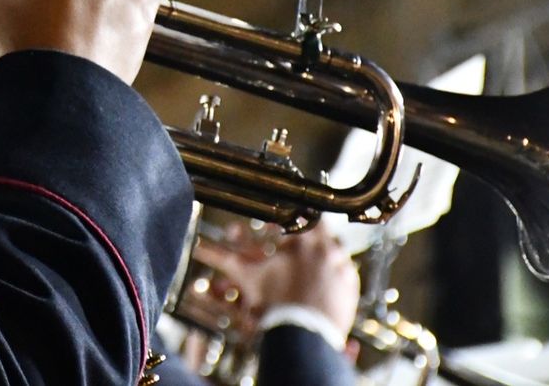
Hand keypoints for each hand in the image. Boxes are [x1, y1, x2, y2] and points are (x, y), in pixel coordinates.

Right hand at [198, 221, 360, 337]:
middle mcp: (325, 248)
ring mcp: (341, 267)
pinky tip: (325, 281)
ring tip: (310, 263)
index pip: (295, 215)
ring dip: (323, 251)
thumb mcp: (246, 277)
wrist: (302, 333)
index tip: (276, 229)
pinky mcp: (351, 286)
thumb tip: (197, 248)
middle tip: (295, 244)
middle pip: (320, 227)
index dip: (283, 222)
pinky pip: (347, 270)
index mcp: (300, 241)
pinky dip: (337, 272)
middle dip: (307, 233)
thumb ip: (221, 258)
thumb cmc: (275, 304)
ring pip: (336, 247)